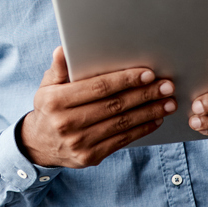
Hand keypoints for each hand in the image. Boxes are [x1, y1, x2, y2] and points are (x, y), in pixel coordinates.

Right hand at [18, 47, 177, 167]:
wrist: (39, 144)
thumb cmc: (49, 108)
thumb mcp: (47, 85)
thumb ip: (59, 68)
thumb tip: (63, 49)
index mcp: (56, 101)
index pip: (98, 88)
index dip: (125, 80)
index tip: (147, 73)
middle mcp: (66, 123)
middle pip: (114, 105)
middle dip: (144, 94)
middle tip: (166, 86)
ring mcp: (79, 142)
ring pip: (122, 124)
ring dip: (149, 112)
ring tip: (168, 102)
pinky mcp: (90, 157)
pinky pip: (121, 141)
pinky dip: (141, 129)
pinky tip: (155, 119)